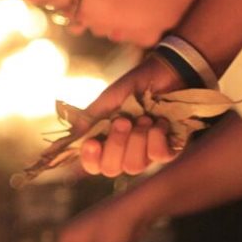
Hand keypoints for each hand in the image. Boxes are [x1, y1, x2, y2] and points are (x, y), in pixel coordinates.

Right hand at [79, 55, 179, 175]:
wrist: (166, 71)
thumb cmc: (135, 86)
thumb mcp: (108, 99)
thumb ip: (91, 119)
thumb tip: (72, 137)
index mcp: (107, 141)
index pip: (94, 165)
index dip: (90, 160)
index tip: (93, 142)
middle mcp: (125, 151)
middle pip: (112, 169)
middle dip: (116, 145)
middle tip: (123, 120)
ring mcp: (146, 152)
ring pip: (135, 166)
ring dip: (138, 139)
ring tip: (144, 118)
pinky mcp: (169, 149)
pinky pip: (159, 156)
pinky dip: (157, 137)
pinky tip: (160, 122)